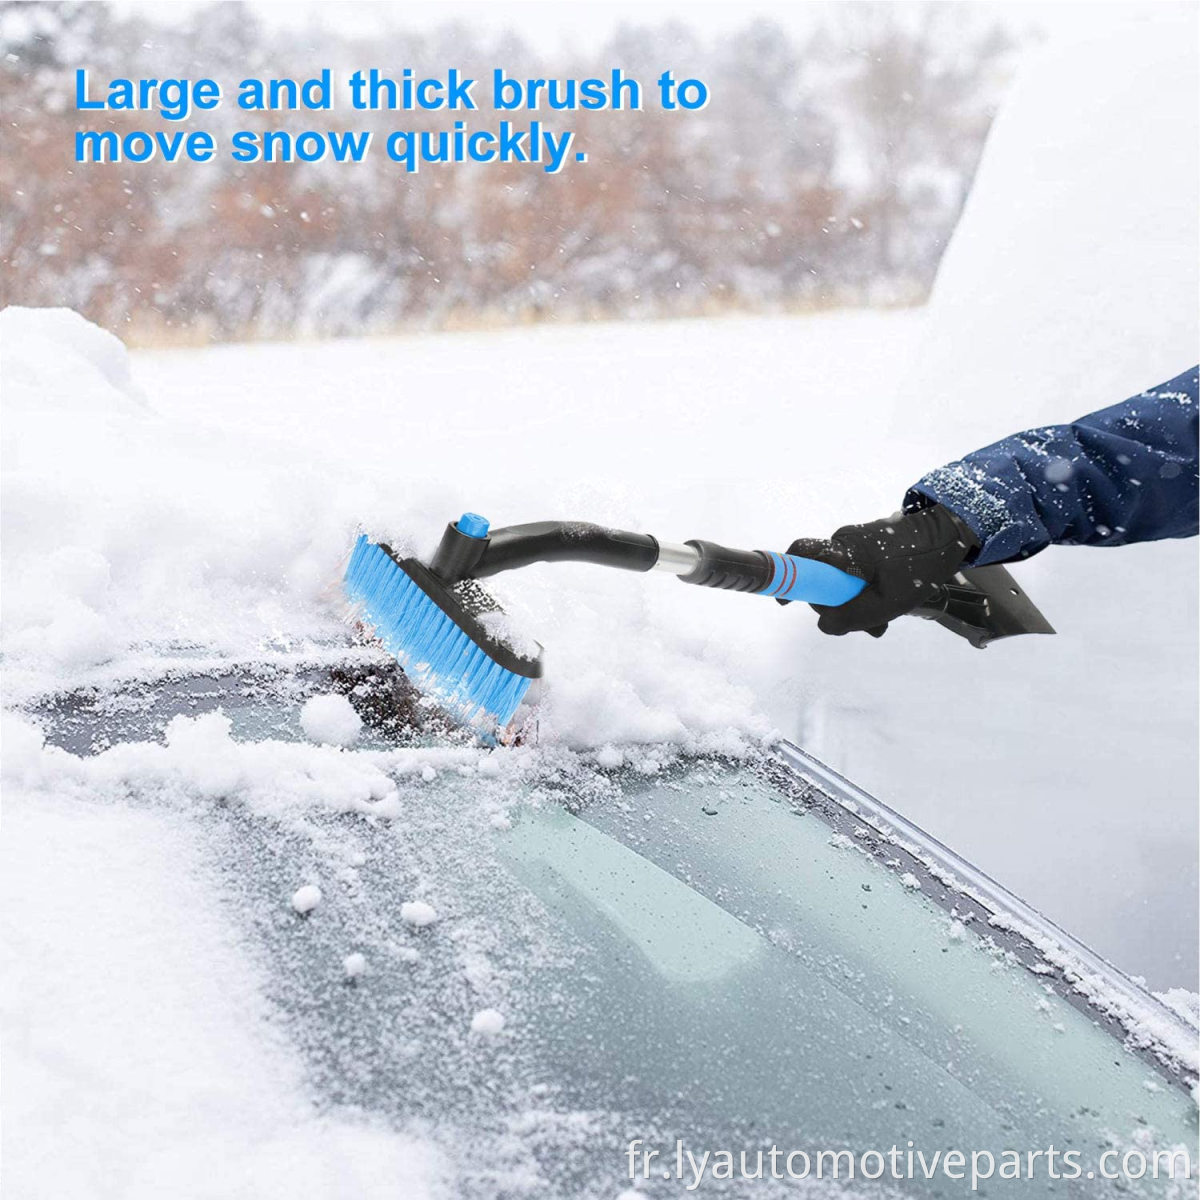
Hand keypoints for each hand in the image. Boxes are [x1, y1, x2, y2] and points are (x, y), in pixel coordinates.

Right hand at [784, 505, 979, 636]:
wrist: (949, 537)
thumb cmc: (918, 567)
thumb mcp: (888, 602)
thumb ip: (853, 617)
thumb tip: (824, 625)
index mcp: (843, 551)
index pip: (801, 553)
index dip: (788, 576)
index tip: (787, 601)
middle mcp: (844, 543)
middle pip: (822, 577)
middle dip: (835, 605)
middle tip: (860, 625)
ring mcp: (857, 545)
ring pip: (841, 580)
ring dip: (855, 603)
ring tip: (880, 623)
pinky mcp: (870, 549)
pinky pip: (856, 574)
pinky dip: (865, 592)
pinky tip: (885, 608)